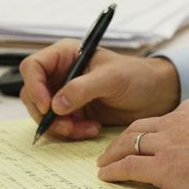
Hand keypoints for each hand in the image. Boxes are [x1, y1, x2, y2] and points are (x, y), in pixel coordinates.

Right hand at [19, 41, 179, 139]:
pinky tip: (92, 129)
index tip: (47, 106)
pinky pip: (59, 126)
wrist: (155, 95)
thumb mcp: (111, 78)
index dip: (35, 87)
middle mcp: (60, 74)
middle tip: (68, 126)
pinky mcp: (73, 113)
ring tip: (87, 129)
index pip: (33, 67)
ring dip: (61, 127)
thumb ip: (82, 88)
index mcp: (65, 55)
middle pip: (33, 94)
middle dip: (47, 114)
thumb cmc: (137, 76)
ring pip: (44, 114)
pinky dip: (71, 132)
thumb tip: (55, 105)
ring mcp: (65, 94)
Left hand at [95, 100, 188, 188]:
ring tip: (105, 163)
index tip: (140, 137)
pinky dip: (114, 170)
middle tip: (112, 149)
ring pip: (129, 143)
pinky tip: (107, 175)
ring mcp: (166, 143)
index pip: (161, 118)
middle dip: (122, 139)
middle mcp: (174, 122)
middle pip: (138, 127)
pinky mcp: (162, 166)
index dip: (147, 130)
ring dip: (113, 154)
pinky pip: (129, 166)